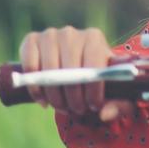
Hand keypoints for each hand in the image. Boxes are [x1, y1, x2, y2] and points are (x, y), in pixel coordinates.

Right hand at [18, 26, 135, 122]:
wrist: (74, 64)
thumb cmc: (97, 77)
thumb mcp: (115, 89)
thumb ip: (118, 103)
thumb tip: (104, 114)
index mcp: (94, 38)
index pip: (93, 66)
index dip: (93, 91)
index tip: (93, 106)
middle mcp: (71, 33)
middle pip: (69, 71)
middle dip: (73, 98)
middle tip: (77, 110)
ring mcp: (50, 35)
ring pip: (48, 72)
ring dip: (55, 96)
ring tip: (62, 107)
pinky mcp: (31, 40)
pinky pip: (30, 67)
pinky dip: (35, 88)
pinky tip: (44, 100)